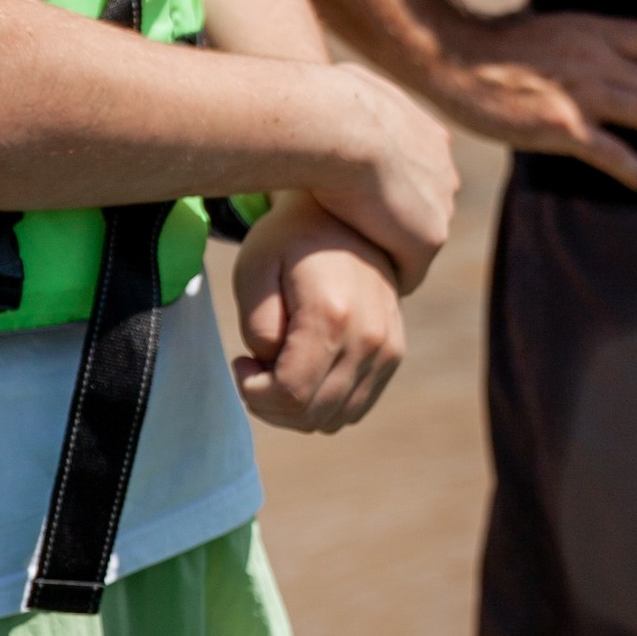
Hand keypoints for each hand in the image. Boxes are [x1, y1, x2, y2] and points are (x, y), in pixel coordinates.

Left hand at [231, 194, 407, 430]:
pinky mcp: (395, 354)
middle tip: (255, 366)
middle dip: (271, 404)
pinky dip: (324, 402)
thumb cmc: (290, 240)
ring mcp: (390, 348)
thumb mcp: (254, 269)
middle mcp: (372, 336)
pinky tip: (307, 368)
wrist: (348, 215)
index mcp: (333, 313)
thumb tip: (274, 368)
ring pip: (335, 420)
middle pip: (312, 415)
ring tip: (281, 366)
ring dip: (297, 408)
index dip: (253, 391)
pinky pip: (355, 408)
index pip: (290, 394)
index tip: (240, 361)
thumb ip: (258, 326)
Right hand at [308, 66, 459, 285]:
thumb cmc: (328, 103)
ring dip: (386, 252)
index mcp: (430, 138)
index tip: (351, 206)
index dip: (381, 192)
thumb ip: (356, 97)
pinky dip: (386, 277)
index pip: (412, 175)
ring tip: (349, 264)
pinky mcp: (429, 239)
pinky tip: (357, 284)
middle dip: (390, 225)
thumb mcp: (346, 85)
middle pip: (418, 210)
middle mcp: (445, 171)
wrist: (339, 127)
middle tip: (348, 240)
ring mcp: (441, 206)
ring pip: (413, 242)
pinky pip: (409, 271)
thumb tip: (343, 87)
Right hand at [432, 9, 636, 191]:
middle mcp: (598, 57)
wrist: (454, 55)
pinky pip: (607, 149)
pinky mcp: (559, 124)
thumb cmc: (502, 45)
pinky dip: (633, 166)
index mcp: (598, 31)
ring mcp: (580, 90)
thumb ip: (593, 41)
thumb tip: (619, 54)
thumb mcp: (560, 28)